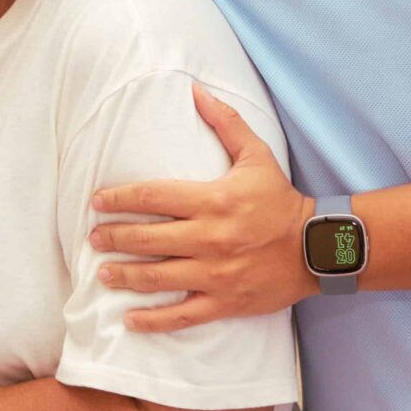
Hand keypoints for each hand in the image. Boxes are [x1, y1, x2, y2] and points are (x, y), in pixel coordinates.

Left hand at [88, 84, 316, 330]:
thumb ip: (225, 123)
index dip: (119, 199)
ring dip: (124, 276)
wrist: (318, 248)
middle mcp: (210, 238)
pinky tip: (129, 319)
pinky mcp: (225, 302)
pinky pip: (182, 316)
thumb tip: (196, 90)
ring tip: (103, 273)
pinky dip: (153, 320)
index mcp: (213, 200)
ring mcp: (216, 273)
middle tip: (93, 238)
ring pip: (157, 278)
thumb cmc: (282, 200)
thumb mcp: (257, 155)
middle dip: (113, 238)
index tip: (97, 202)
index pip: (152, 197)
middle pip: (147, 239)